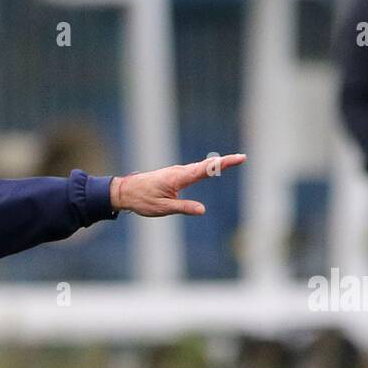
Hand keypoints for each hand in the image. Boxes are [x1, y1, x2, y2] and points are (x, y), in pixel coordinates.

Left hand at [111, 153, 246, 216]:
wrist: (125, 191)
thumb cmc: (142, 200)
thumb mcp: (163, 208)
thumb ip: (184, 207)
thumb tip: (203, 210)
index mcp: (179, 178)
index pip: (206, 170)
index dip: (223, 164)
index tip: (238, 158)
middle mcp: (179, 172)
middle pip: (206, 165)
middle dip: (224, 162)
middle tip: (242, 158)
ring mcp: (176, 172)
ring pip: (199, 167)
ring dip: (216, 163)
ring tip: (233, 160)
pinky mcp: (173, 175)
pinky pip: (193, 170)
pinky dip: (205, 167)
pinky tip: (212, 167)